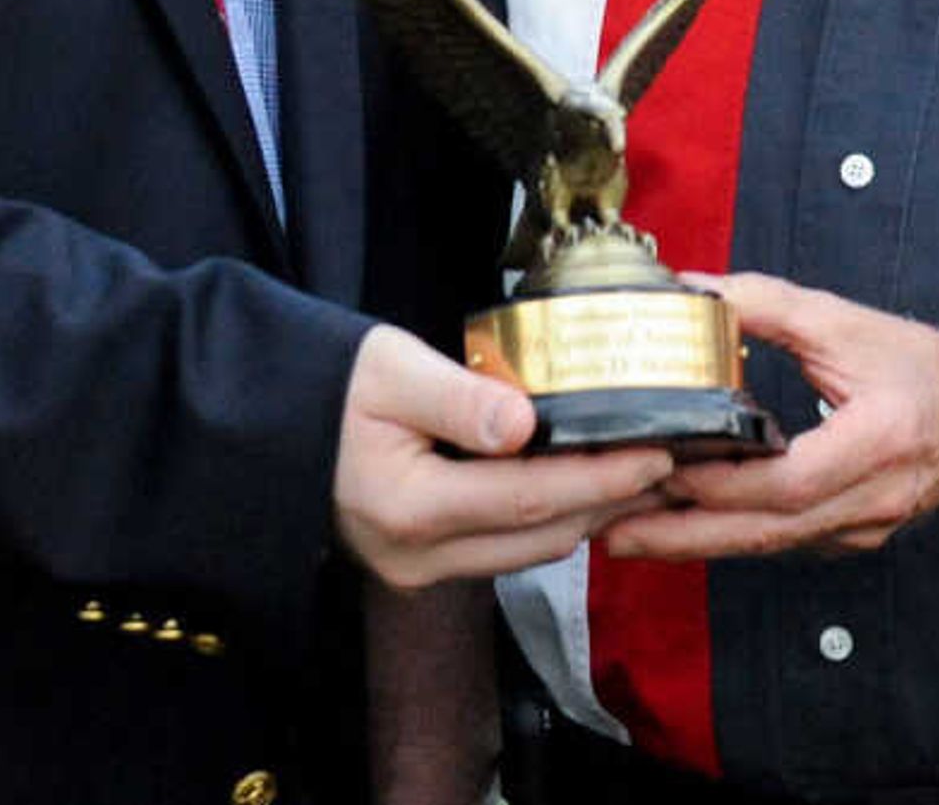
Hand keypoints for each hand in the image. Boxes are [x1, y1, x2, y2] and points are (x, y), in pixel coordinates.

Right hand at [332, 324, 673, 587]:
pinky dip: (548, 521)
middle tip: (673, 465)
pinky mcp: (419, 565)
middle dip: (611, 503)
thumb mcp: (389, 368)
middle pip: (538, 539)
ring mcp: (415, 570)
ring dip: (586, 516)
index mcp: (407, 508)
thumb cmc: (324, 382)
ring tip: (641, 475)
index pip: (529, 500)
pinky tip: (583, 487)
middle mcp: (414, 557)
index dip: (601, 479)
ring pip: (525, 553)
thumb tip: (526, 426)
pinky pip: (501, 551)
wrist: (265, 422)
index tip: (658, 453)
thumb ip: (461, 399)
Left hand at [592, 274, 938, 561]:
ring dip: (698, 543)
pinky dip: (733, 536)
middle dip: (685, 537)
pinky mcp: (854, 538)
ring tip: (628, 533)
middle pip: (767, 532)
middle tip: (614, 531)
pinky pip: (784, 543)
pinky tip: (686, 526)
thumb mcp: (845, 321)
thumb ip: (766, 306)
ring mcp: (866, 527)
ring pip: (770, 547)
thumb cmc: (921, 365)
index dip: (721, 482)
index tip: (658, 468)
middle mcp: (875, 495)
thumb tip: (692, 291)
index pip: (789, 480)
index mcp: (881, 438)